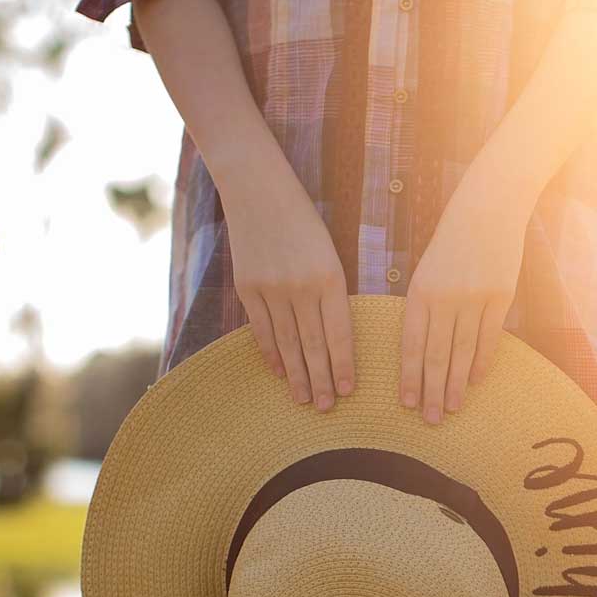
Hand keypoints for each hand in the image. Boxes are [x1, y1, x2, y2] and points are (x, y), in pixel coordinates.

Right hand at [222, 157, 353, 410]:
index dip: (344, 365)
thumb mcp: (329, 253)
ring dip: (297, 375)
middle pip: (313, 345)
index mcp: (330, 278)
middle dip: (322, 380)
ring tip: (304, 399)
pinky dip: (271, 353)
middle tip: (327, 408)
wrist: (258, 188)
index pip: (340, 333)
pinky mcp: (248, 287)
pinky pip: (262, 329)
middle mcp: (302, 287)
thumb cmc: (303, 222)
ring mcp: (272, 288)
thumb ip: (333, 293)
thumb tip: (336, 338)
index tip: (349, 390)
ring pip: (288, 343)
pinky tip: (279, 372)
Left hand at [400, 167, 530, 422]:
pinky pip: (489, 338)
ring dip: (457, 384)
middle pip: (437, 355)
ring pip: (463, 352)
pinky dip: (482, 362)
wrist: (489, 206)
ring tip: (453, 408)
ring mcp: (473, 299)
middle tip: (430, 420)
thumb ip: (424, 308)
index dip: (409, 377)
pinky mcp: (499, 297)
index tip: (407, 403)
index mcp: (419, 291)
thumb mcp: (427, 270)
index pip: (411, 344)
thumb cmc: (453, 241)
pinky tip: (476, 381)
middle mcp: (444, 298)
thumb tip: (422, 351)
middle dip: (432, 391)